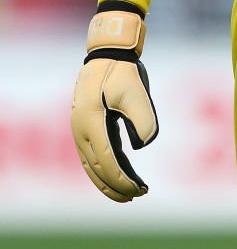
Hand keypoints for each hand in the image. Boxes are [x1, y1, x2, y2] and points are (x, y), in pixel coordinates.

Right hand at [71, 3, 158, 201]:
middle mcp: (81, 130)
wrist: (108, 52)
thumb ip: (142, 117)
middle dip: (116, 186)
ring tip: (129, 192)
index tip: (140, 190)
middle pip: (96, 169)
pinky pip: (94, 154)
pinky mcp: (87, 125)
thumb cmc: (123, 70)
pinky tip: (122, 173)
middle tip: (137, 196)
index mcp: (90, 123)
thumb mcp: (135, 91)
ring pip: (92, 165)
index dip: (123, 180)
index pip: (106, 163)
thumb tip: (143, 144)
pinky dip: (106, 167)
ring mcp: (81, 129)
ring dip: (108, 181)